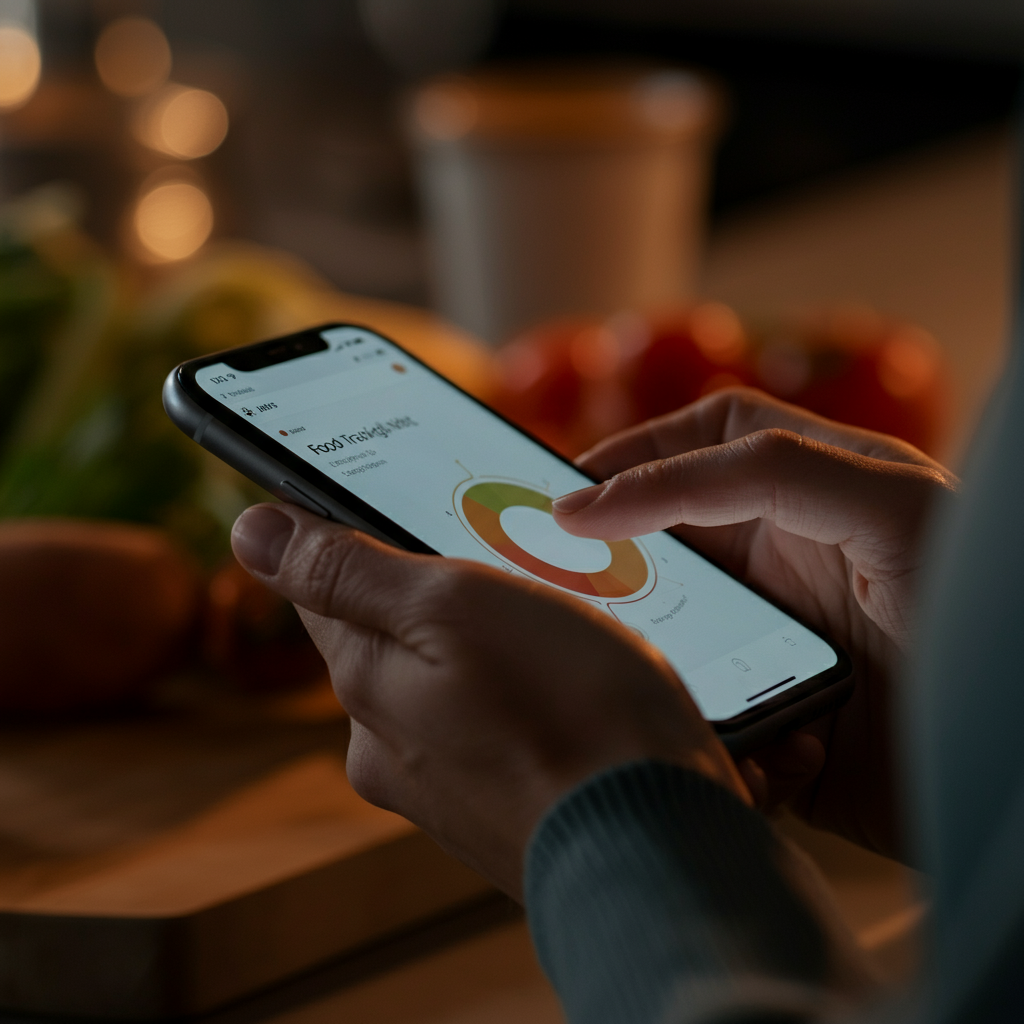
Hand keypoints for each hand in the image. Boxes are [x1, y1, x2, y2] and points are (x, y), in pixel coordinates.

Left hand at [231, 503, 746, 897]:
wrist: (657, 847)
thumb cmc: (567, 709)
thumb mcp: (452, 606)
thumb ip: (348, 570)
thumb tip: (248, 533)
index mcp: (365, 685)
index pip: (324, 587)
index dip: (352, 534)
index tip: (396, 502)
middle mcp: (387, 748)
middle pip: (389, 636)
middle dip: (435, 594)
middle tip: (506, 563)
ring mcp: (445, 790)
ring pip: (446, 683)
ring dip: (485, 648)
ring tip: (554, 629)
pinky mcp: (501, 813)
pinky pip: (492, 730)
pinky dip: (519, 699)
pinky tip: (570, 693)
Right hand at [552, 388, 956, 857]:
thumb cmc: (978, 602)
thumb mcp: (879, 503)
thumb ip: (755, 472)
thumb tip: (606, 499)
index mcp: (813, 497)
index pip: (710, 442)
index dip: (637, 450)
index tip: (570, 487)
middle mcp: (789, 568)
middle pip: (670, 544)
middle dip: (612, 560)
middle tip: (548, 573)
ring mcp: (780, 650)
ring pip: (671, 644)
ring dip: (644, 661)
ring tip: (602, 664)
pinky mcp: (782, 734)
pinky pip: (705, 730)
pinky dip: (696, 738)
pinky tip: (704, 744)